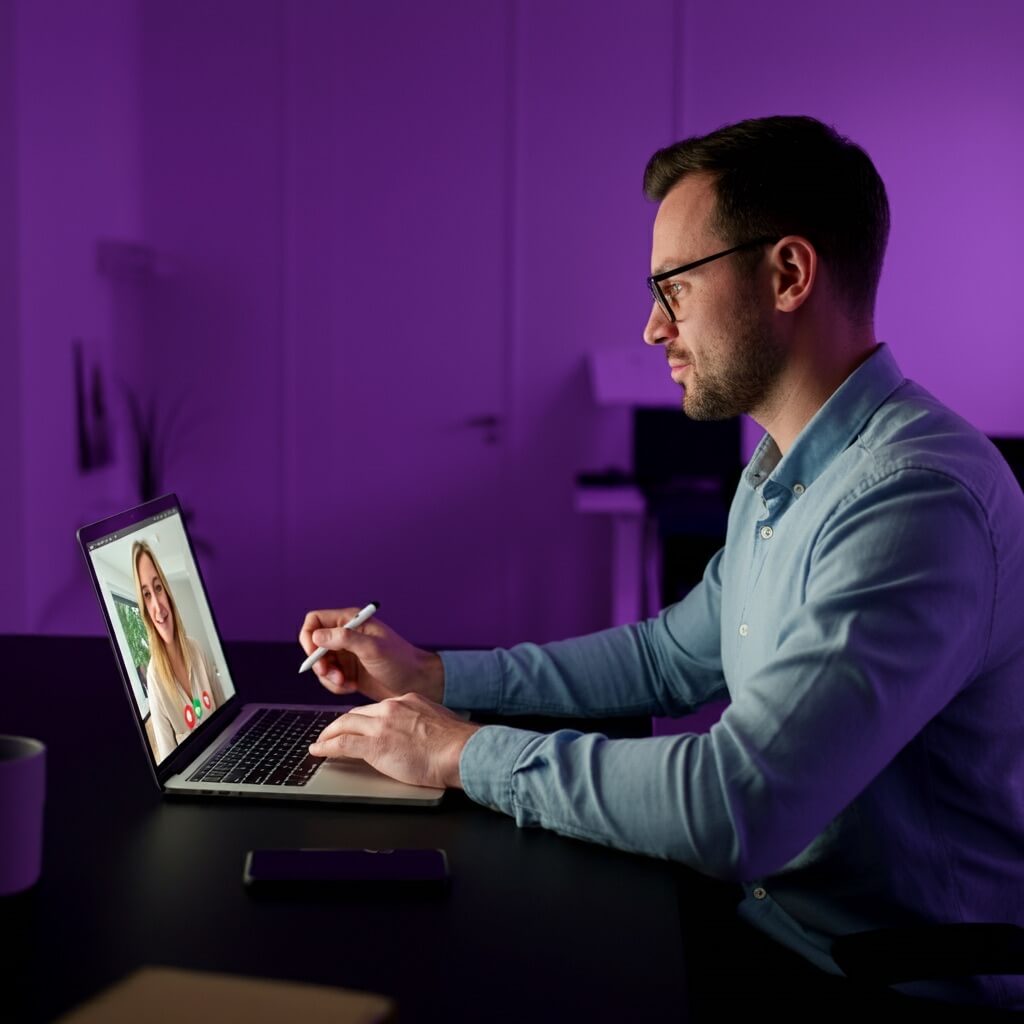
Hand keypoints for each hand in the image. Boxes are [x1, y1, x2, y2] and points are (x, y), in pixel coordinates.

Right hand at [299, 608, 444, 702]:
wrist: (417, 683)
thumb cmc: (400, 661)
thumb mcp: (372, 648)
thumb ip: (345, 639)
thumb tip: (317, 636)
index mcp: (351, 621)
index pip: (315, 620)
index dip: (309, 636)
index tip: (314, 654)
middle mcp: (346, 636)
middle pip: (314, 645)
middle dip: (318, 662)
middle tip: (330, 674)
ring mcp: (346, 654)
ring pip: (320, 664)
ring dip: (328, 677)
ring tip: (345, 684)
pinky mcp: (348, 672)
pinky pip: (329, 678)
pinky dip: (335, 685)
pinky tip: (351, 687)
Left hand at [308, 692, 479, 788]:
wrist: (460, 751)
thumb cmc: (457, 744)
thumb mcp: (438, 722)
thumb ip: (423, 722)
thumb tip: (421, 734)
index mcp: (407, 701)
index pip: (377, 708)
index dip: (363, 718)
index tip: (358, 725)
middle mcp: (391, 708)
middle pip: (357, 714)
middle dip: (341, 724)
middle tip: (331, 732)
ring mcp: (381, 725)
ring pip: (344, 724)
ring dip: (328, 734)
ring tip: (320, 742)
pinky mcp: (375, 745)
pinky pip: (342, 743)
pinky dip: (326, 747)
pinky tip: (318, 751)